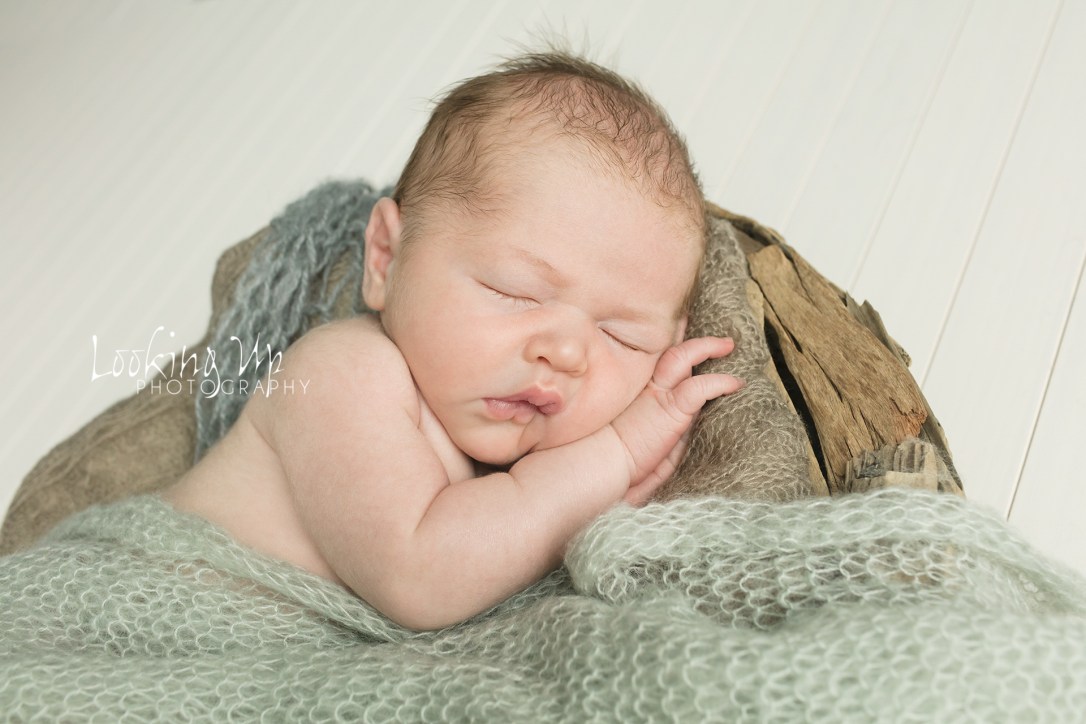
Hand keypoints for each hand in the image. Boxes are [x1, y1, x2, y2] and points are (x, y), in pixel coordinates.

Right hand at [609, 337, 743, 504]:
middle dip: (687, 339)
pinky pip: (702, 386)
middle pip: (669, 352)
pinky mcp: (670, 407)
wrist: (596, 464)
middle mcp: (644, 387)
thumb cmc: (612, 463)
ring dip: (707, 348)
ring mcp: (657, 394)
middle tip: (700, 326)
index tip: (679, 331)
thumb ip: (655, 435)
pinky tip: (736, 383)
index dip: (667, 348)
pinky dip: (721, 383)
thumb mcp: (636, 445)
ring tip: (727, 345)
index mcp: (636, 394)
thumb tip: (677, 438)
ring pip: (684, 357)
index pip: (656, 364)